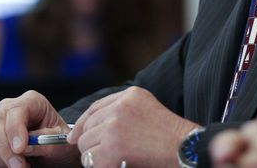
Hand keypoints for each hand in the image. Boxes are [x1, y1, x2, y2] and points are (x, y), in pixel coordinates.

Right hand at [0, 90, 75, 167]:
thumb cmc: (56, 137)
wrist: (51, 146)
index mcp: (31, 101)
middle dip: (5, 149)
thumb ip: (45, 141)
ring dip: (0, 158)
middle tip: (19, 166)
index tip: (20, 149)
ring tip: (21, 166)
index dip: (15, 130)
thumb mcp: (59, 138)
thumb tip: (25, 148)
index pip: (16, 111)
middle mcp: (8, 108)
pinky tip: (9, 167)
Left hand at [67, 86, 196, 166]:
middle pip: (87, 127)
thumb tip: (90, 124)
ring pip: (85, 145)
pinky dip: (99, 166)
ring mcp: (113, 127)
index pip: (94, 108)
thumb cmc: (168, 133)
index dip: (82, 123)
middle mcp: (119, 107)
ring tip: (113, 158)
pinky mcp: (111, 148)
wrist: (182, 147)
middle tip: (104, 153)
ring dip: (94, 155)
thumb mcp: (146, 107)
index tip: (74, 136)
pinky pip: (90, 160)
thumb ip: (122, 108)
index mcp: (129, 95)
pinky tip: (115, 163)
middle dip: (91, 143)